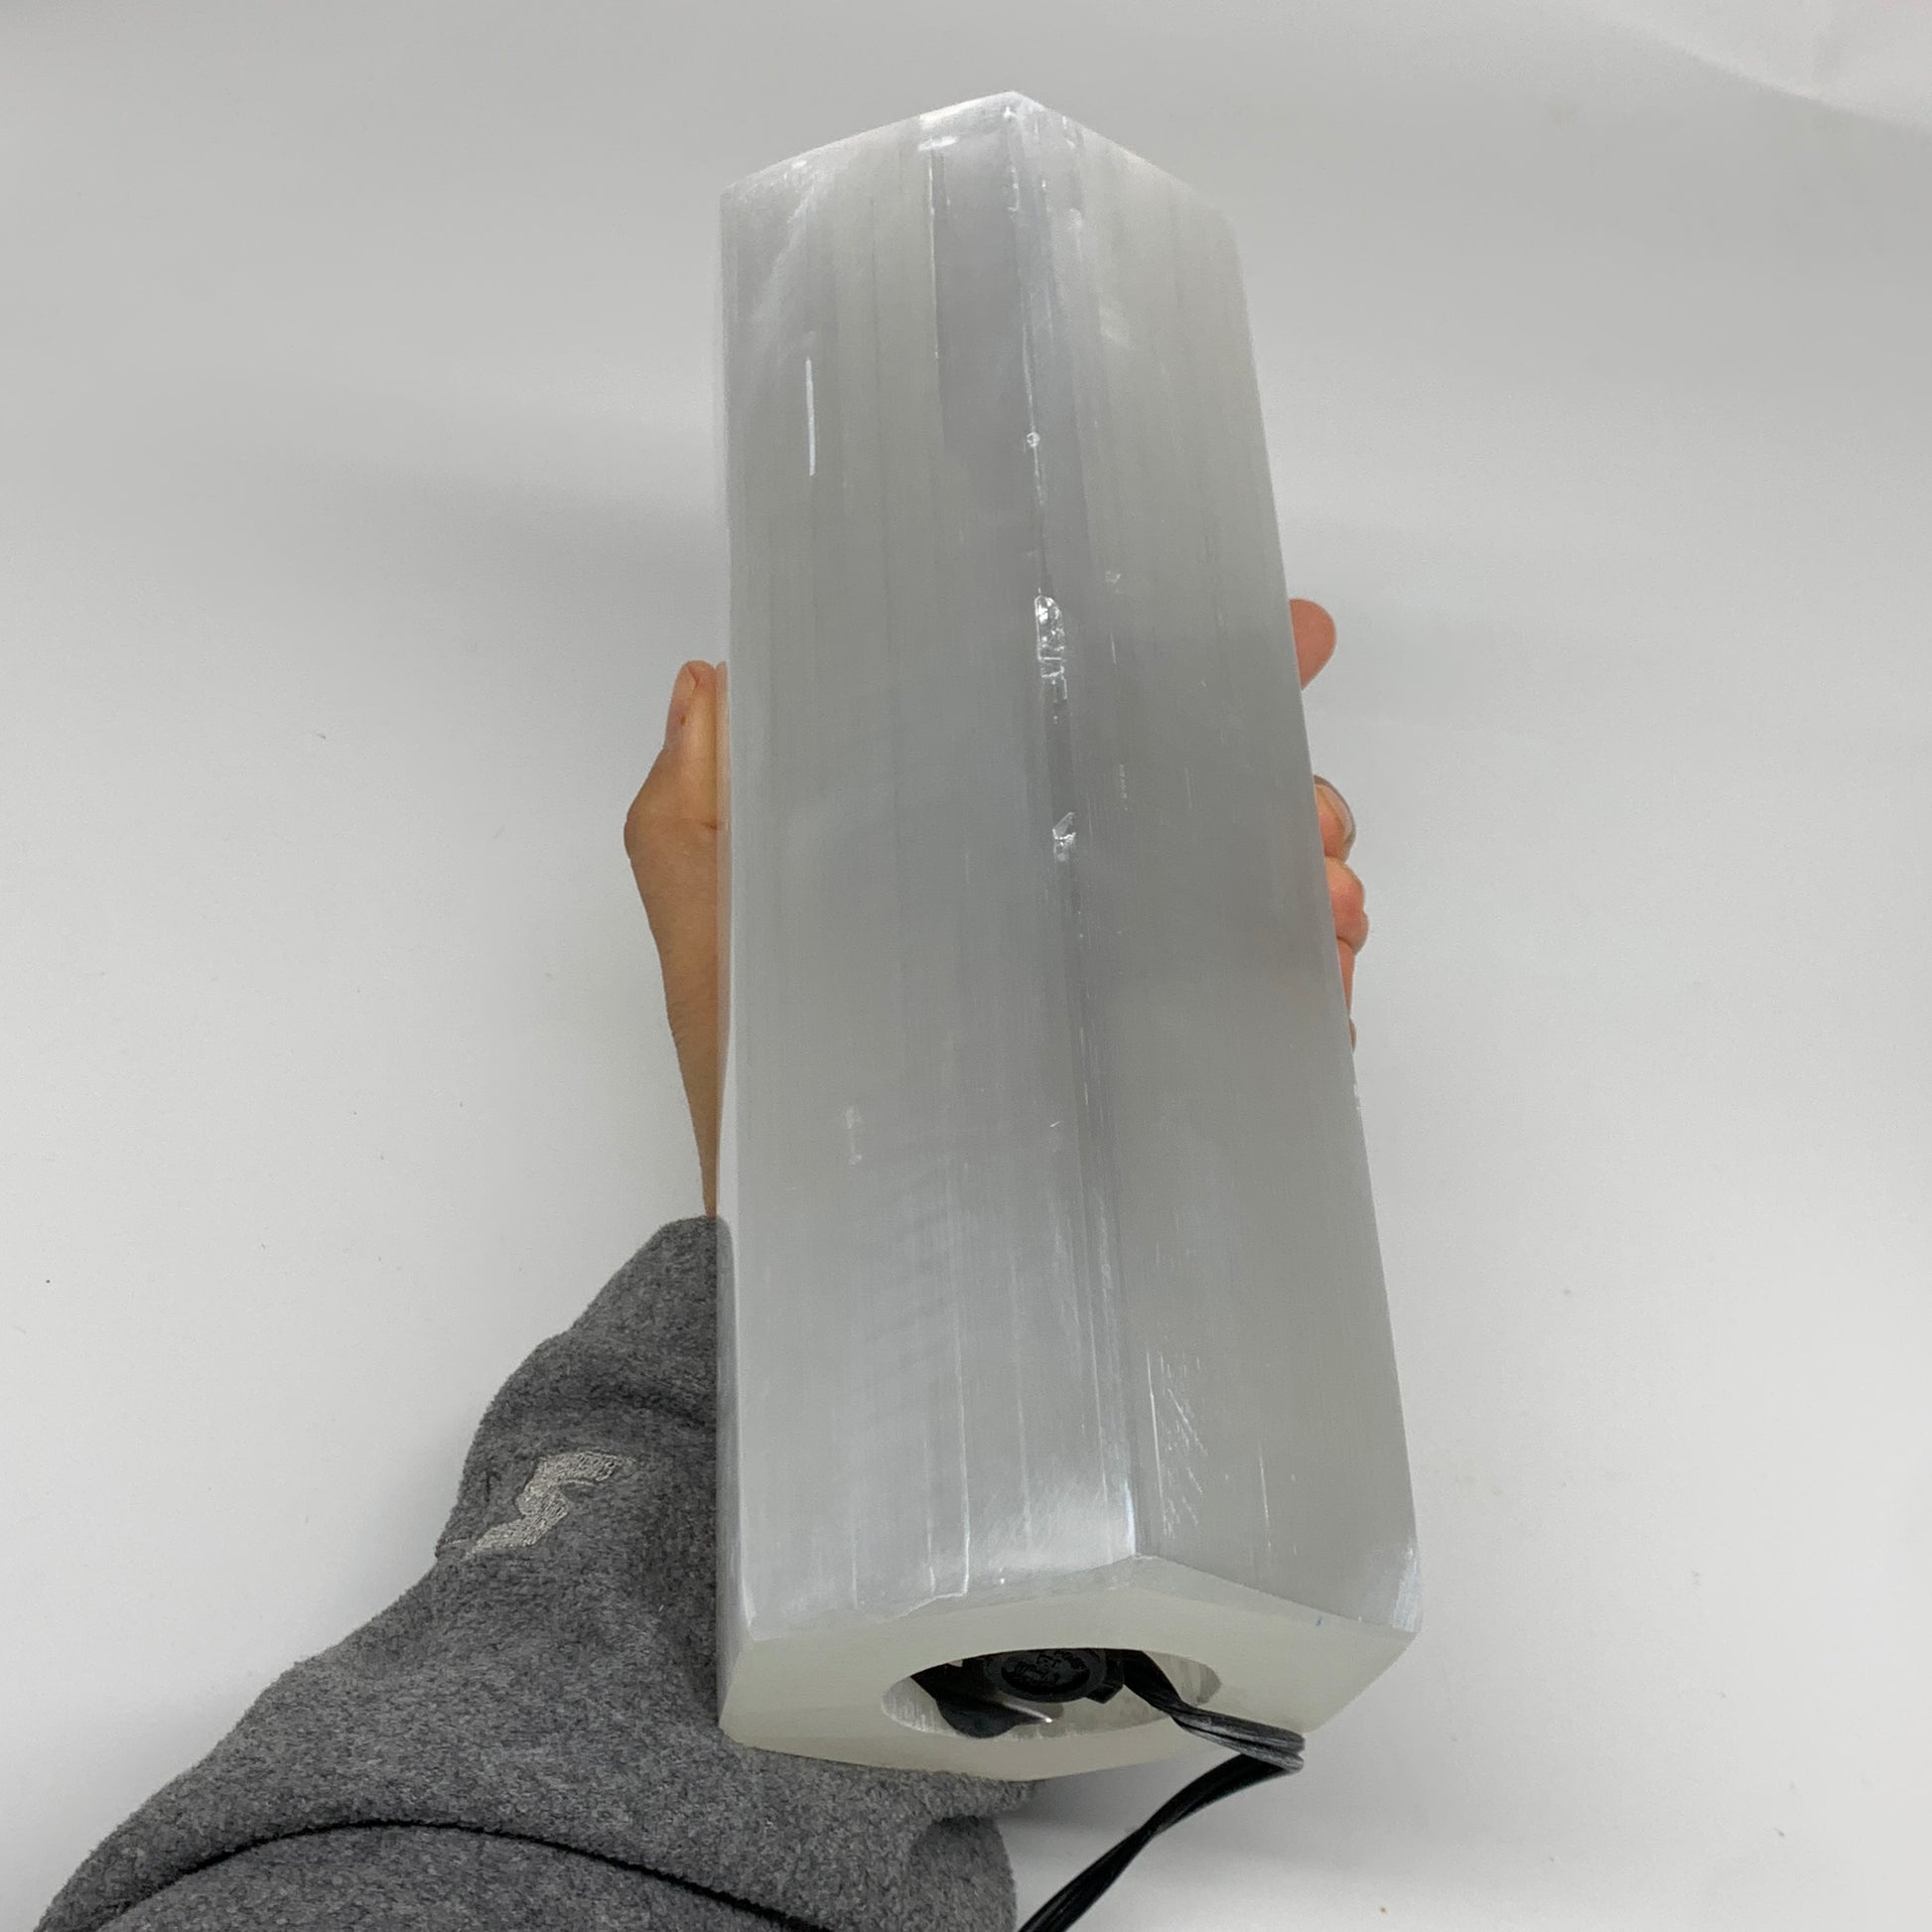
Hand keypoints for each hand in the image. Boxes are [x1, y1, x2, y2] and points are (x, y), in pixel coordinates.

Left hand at [624, 599, 1366, 1216]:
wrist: (804, 1231)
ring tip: (1321, 892)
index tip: (1292, 633)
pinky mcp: (1148, 1062)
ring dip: (1305, 872)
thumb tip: (711, 676)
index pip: (1090, 719)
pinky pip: (1256, 1003)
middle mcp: (1052, 892)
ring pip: (1247, 890)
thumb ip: (700, 796)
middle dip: (1281, 779)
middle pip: (1198, 796)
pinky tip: (1322, 964)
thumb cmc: (753, 1067)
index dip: (1194, 663)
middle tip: (1310, 806)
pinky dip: (1308, 975)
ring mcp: (1109, 978)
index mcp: (972, 830)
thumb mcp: (708, 919)